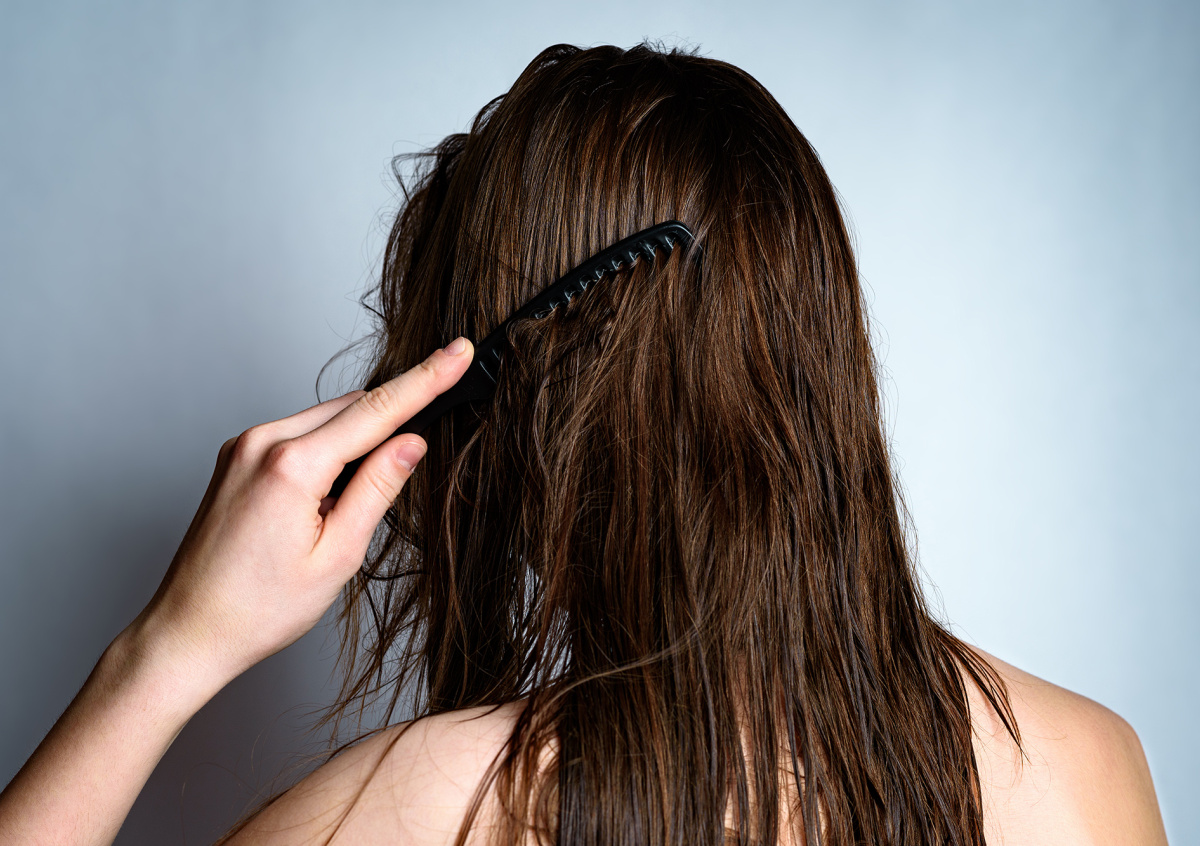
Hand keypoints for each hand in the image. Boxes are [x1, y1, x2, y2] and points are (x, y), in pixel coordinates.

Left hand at [126, 337, 474, 696]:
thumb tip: (411, 442)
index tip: (459, 352)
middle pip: (351, 408)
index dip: (426, 380)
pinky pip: (298, 435)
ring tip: (344, 510)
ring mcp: (242, 447)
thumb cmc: (259, 607)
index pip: (377, 411)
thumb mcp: (337, 554)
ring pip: (324, 420)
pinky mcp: (235, 457)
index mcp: (290, 466)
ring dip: (355, 442)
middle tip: (421, 443)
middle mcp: (260, 443)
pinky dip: (325, 451)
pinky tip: (324, 497)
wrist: (189, 630)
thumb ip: (377, 489)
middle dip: (392, 417)